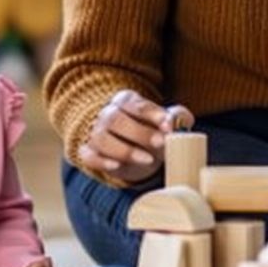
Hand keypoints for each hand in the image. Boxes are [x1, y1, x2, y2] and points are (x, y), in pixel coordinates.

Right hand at [77, 89, 192, 183]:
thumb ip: (176, 117)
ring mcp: (96, 134)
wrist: (134, 149)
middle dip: (140, 133)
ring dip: (125, 150)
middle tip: (161, 143)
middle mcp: (107, 114)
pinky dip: (101, 162)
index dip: (152, 114)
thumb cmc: (151, 130)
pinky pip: (89, 156)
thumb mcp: (166, 120)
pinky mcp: (90, 153)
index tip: (168, 126)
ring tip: (148, 159)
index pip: (135, 104)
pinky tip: (116, 166)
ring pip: (101, 139)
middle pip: (116, 119)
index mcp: (125, 100)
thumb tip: (178, 123)